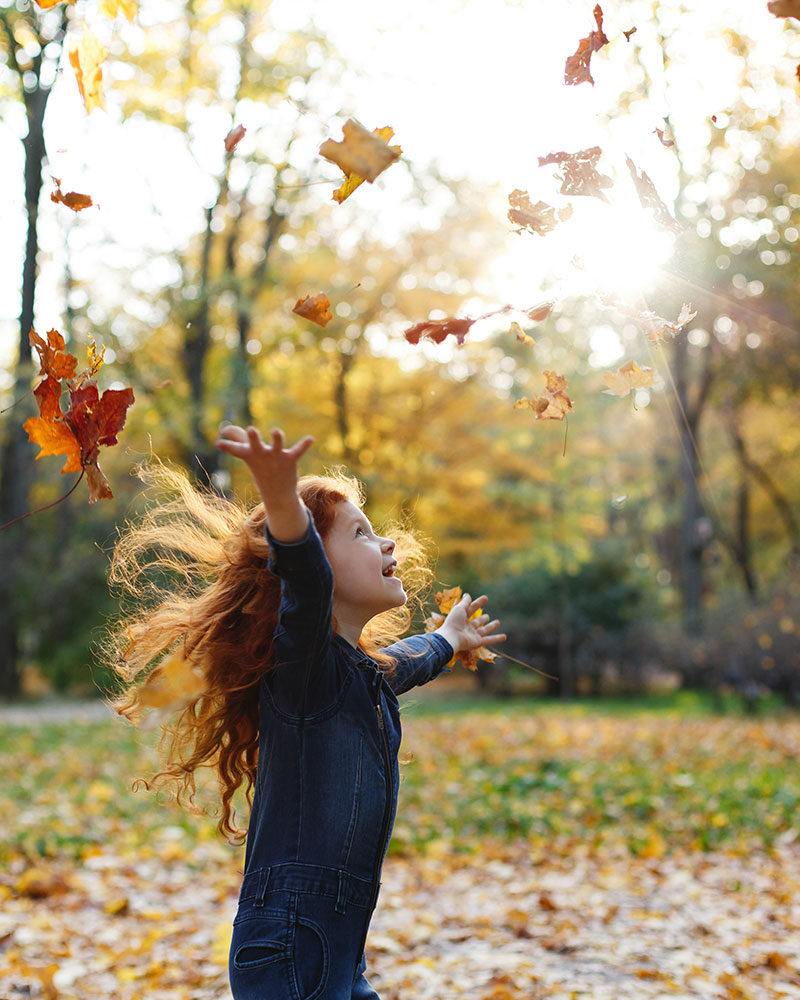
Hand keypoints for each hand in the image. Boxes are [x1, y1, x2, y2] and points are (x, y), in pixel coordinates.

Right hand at [215, 424, 313, 540]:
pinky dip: (303, 445)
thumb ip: (238, 439)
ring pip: (277, 446)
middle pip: (255, 445)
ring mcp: (276, 458)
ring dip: (277, 439)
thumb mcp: (247, 454)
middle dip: (253, 438)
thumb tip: (224, 430)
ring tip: (276, 431)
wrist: (277, 494)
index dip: (227, 446)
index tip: (218, 442)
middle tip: (251, 430)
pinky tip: (311, 439)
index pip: (236, 449)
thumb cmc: (260, 468)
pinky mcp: (289, 460)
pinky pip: (297, 451)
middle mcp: (262, 455)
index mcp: (249, 454)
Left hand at [435, 593, 505, 656]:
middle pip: (477, 622)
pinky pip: (489, 640)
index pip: (471, 608)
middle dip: (482, 619)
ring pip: (484, 630)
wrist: (451, 638)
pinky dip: (497, 638)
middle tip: (487, 616)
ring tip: (498, 623)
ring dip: (491, 627)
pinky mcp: (477, 642)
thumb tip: (467, 594)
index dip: (478, 603)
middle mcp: (467, 627)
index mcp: (461, 618)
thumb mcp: (459, 608)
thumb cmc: (454, 622)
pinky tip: (504, 636)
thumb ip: (465, 602)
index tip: (486, 598)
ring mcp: (472, 635)